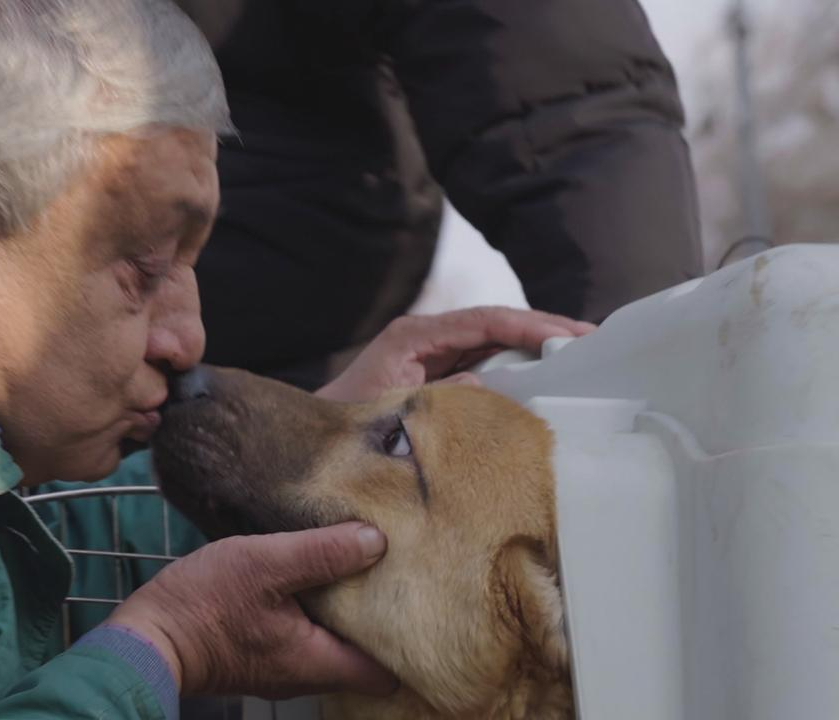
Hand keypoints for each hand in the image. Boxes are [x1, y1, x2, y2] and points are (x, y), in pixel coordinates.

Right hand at [107, 522, 398, 698]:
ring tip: (356, 567)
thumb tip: (377, 542)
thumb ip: (322, 553)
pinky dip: (313, 612)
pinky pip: (302, 636)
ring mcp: (279, 668)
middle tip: (393, 575)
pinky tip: (309, 576)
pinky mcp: (257, 653)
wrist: (145, 636)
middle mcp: (304, 676)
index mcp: (317, 662)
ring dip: (343, 613)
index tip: (419, 603)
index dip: (406, 642)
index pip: (384, 673)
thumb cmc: (204, 605)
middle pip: (360, 657)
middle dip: (377, 620)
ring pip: (330, 645)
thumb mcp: (266, 565)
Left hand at [316, 307, 594, 402]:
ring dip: (536, 350)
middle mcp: (427, 337)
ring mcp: (434, 353)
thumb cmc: (346, 423)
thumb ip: (441, 397)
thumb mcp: (394, 410)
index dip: (530, 326)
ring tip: (582, 358)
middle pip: (497, 326)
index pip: (485, 321)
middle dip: (544, 331)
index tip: (570, 336)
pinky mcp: (439, 372)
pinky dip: (517, 370)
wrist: (317, 441)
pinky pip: (486, 365)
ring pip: (495, 344)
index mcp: (415, 336)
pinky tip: (547, 380)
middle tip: (592, 341)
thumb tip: (486, 387)